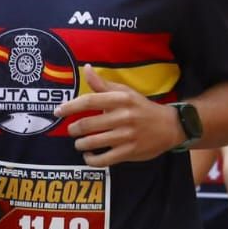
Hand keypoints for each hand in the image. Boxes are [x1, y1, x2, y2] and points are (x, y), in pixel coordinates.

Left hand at [56, 64, 182, 166]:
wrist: (170, 126)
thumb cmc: (142, 108)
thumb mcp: (126, 92)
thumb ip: (103, 84)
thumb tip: (86, 68)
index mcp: (122, 99)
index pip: (90, 101)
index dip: (70, 106)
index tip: (58, 111)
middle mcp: (124, 116)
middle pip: (87, 124)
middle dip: (74, 129)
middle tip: (72, 130)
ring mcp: (127, 135)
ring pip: (92, 142)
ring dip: (80, 144)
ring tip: (80, 142)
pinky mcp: (129, 152)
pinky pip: (103, 159)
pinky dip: (91, 160)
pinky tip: (88, 156)